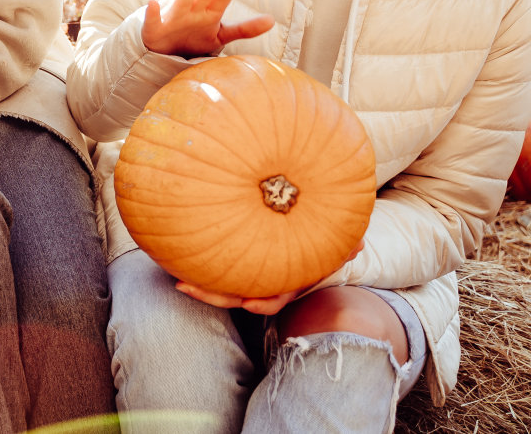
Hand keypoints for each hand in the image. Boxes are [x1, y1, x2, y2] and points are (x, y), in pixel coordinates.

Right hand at [141, 0, 273, 56]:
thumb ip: (245, 28)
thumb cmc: (194, 36)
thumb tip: (272, 20)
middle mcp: (191, 10)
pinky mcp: (154, 29)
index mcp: (208, 12)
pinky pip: (152, 20)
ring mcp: (173, 18)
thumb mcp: (221, 35)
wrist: (164, 48)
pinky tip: (151, 1)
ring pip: (181, 1)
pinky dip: (151, 11)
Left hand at [173, 239, 363, 315]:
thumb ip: (346, 242)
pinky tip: (177, 255)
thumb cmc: (325, 234)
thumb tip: (356, 245)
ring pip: (224, 284)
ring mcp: (254, 271)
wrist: (312, 226)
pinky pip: (219, 262)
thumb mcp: (338, 238)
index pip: (275, 297)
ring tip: (174, 276)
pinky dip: (201, 263)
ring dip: (200, 283)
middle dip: (212, 295)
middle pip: (238, 295)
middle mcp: (268, 280)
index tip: (248, 303)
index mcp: (290, 278)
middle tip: (184, 287)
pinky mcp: (240, 257)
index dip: (262, 303)